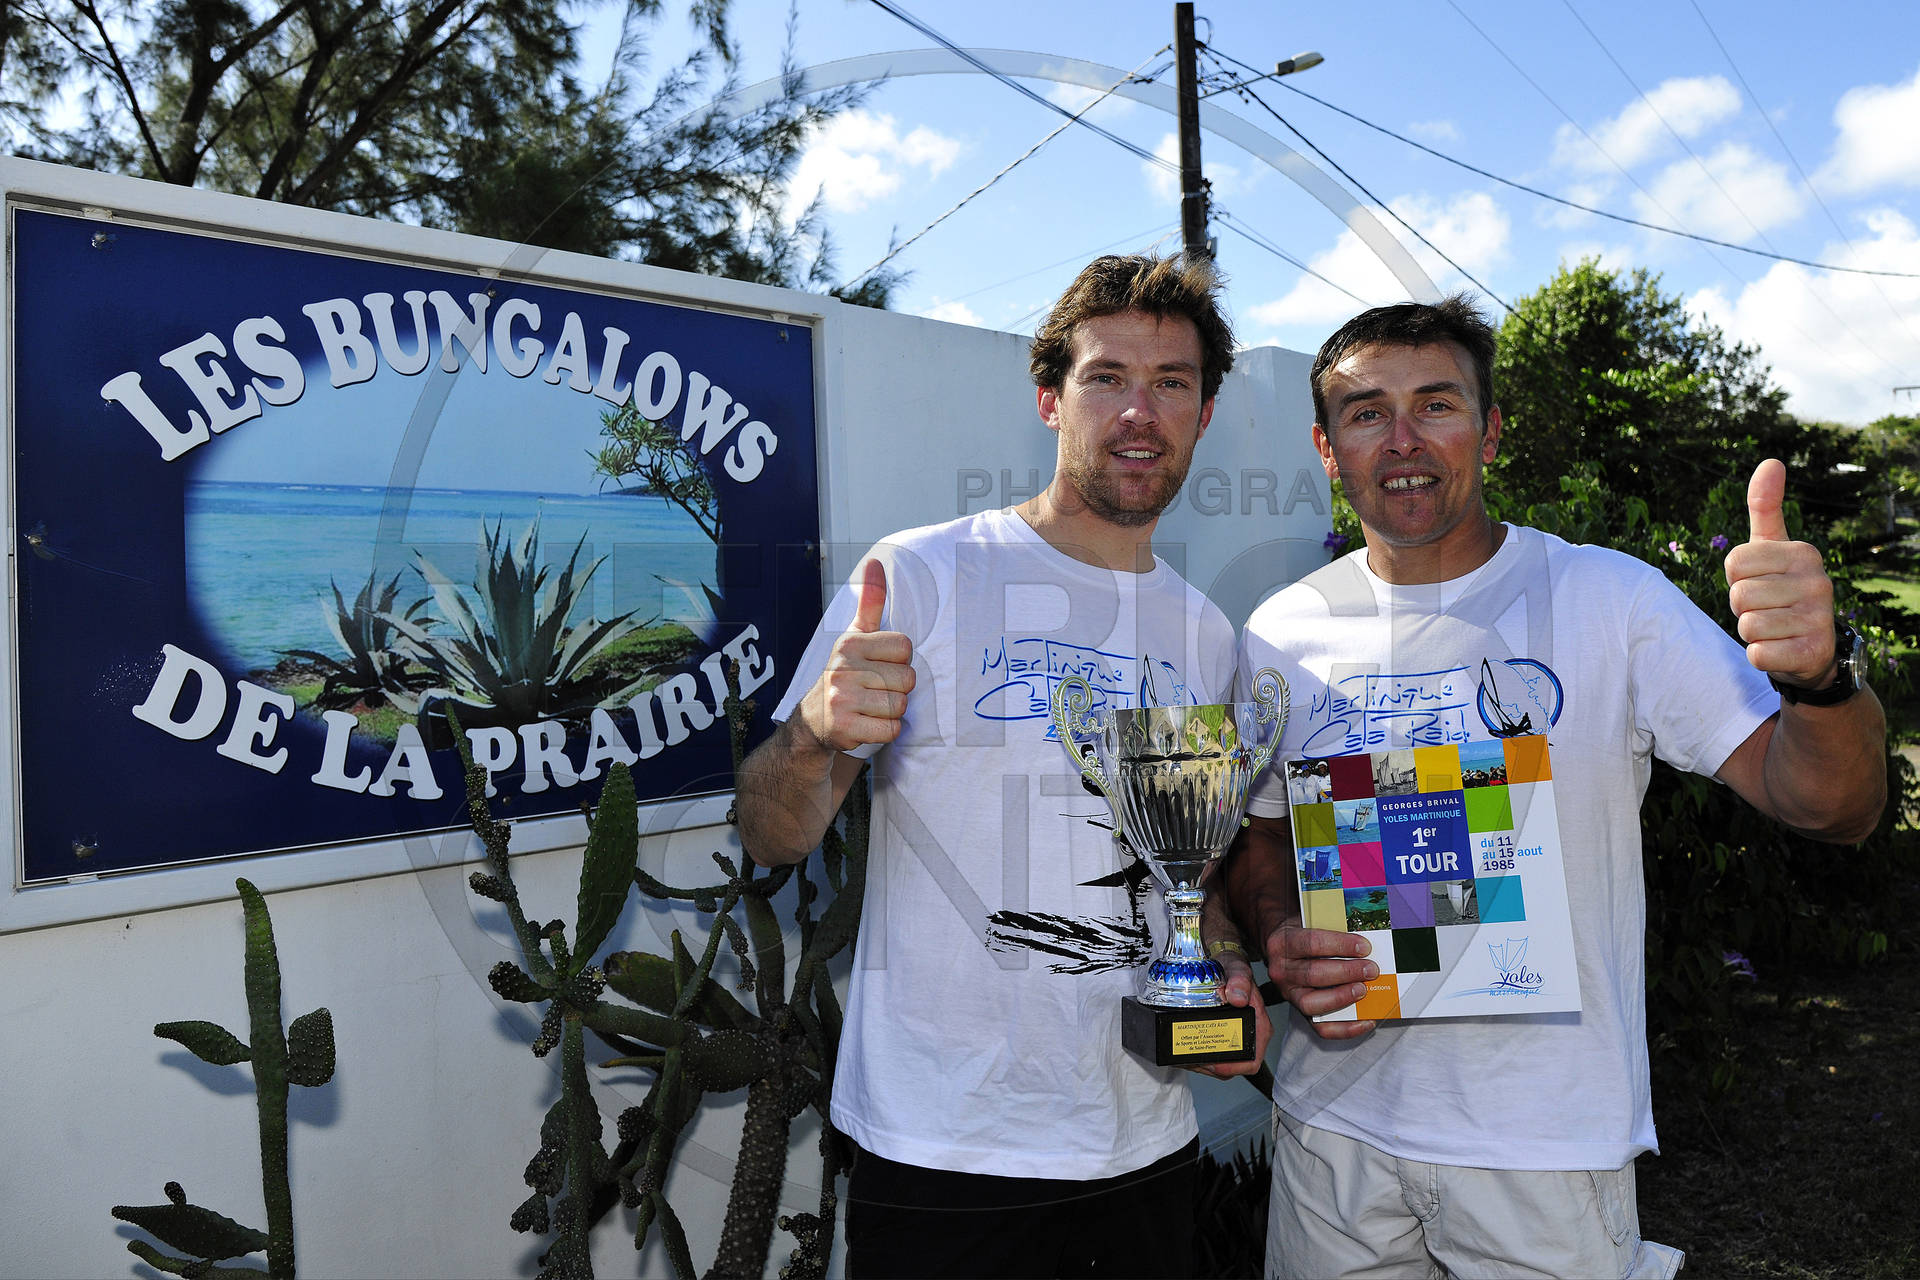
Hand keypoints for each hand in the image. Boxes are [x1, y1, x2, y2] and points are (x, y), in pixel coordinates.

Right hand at [794, 558, 914, 751]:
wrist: (814, 721)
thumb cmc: (845, 674)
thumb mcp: (855, 636)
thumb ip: (870, 601)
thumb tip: (876, 561)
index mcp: (849, 643)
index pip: (905, 647)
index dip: (898, 660)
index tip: (878, 666)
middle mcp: (842, 669)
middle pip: (907, 678)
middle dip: (897, 688)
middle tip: (875, 691)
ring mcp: (842, 700)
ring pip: (900, 705)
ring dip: (892, 711)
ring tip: (871, 707)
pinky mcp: (845, 728)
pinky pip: (892, 729)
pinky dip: (886, 731)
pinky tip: (868, 723)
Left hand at [1192, 945, 1272, 1078]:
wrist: (1224, 962)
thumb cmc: (1233, 968)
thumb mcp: (1237, 969)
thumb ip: (1239, 980)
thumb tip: (1238, 997)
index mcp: (1260, 1026)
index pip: (1252, 1060)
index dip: (1234, 1067)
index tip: (1214, 1064)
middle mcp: (1250, 1035)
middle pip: (1233, 1066)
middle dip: (1211, 1067)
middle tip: (1191, 1058)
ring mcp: (1236, 1038)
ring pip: (1222, 1064)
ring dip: (1203, 1063)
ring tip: (1184, 1055)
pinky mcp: (1224, 1036)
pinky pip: (1214, 1055)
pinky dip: (1199, 1056)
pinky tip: (1185, 1049)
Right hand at [1265, 920, 1377, 1040]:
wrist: (1282, 948)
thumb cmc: (1302, 935)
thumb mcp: (1310, 922)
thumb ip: (1332, 928)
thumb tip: (1368, 938)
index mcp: (1282, 944)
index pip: (1312, 944)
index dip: (1340, 945)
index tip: (1365, 947)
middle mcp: (1281, 971)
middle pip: (1314, 974)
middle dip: (1347, 972)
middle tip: (1371, 969)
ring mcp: (1289, 994)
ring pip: (1313, 1003)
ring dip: (1342, 997)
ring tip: (1364, 990)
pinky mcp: (1300, 1011)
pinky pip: (1321, 1028)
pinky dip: (1346, 1029)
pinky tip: (1365, 1020)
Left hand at [1725, 458, 1836, 688]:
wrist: (1811, 649)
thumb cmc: (1781, 591)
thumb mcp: (1772, 547)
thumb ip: (1765, 507)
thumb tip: (1771, 460)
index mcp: (1803, 552)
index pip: (1734, 562)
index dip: (1736, 577)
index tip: (1760, 580)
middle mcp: (1818, 581)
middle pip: (1738, 594)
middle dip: (1742, 606)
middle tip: (1768, 608)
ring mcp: (1818, 618)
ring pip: (1746, 624)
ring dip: (1751, 631)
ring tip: (1775, 627)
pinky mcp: (1812, 652)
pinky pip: (1757, 653)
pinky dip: (1760, 655)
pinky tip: (1782, 648)